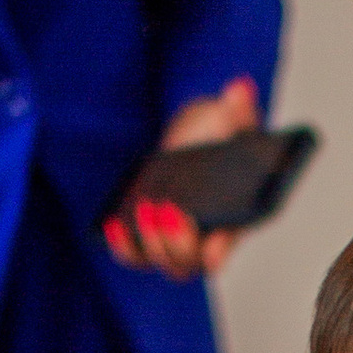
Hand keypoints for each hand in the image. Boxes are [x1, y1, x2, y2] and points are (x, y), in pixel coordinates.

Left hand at [104, 75, 259, 279]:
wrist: (194, 135)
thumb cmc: (219, 132)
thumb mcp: (230, 117)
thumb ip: (237, 108)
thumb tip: (238, 89)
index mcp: (234, 220)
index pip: (228, 248)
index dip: (220, 252)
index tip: (213, 246)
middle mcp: (204, 241)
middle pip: (188, 263)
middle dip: (176, 243)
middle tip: (166, 209)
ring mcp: (174, 241)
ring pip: (161, 261)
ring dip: (148, 244)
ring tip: (144, 209)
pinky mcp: (148, 236)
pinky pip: (134, 254)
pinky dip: (123, 244)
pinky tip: (114, 223)